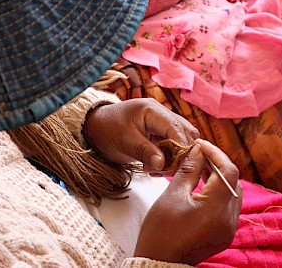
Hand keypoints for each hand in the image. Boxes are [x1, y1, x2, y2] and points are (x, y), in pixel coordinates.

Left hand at [82, 98, 198, 172]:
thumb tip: (163, 164)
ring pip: (182, 141)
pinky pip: (172, 147)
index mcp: (153, 110)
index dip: (181, 146)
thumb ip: (144, 150)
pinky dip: (168, 159)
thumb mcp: (124, 140)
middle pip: (186, 133)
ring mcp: (162, 125)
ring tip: (158, 170)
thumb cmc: (107, 128)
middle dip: (181, 153)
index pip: (176, 127)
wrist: (95, 128)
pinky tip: (156, 168)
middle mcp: (161, 115)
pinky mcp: (159, 135)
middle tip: (168, 170)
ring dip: (175, 157)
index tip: (179, 164)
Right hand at [134, 139, 241, 264]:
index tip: (200, 145)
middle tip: (199, 154)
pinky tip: (203, 186)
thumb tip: (198, 150)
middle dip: (218, 165)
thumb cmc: (160, 230)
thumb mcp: (172, 195)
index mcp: (215, 209)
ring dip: (220, 178)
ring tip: (200, 168)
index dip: (216, 153)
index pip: (229, 171)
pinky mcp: (225, 234)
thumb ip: (189, 170)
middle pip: (234, 182)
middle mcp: (229, 220)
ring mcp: (229, 229)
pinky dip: (219, 193)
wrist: (159, 262)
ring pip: (233, 194)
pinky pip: (229, 207)